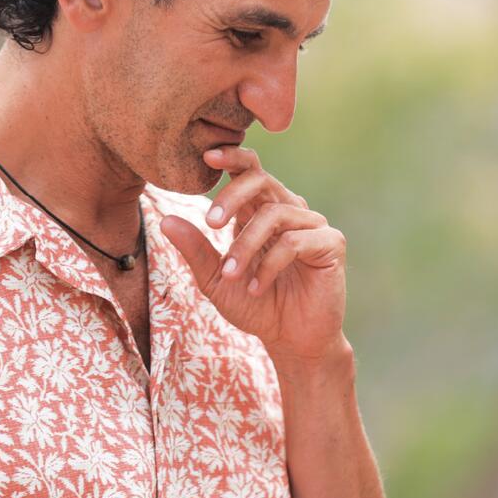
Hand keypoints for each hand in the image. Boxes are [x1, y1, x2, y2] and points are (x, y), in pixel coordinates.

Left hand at [160, 146, 347, 362]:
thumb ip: (196, 249)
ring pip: (274, 214)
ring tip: (230, 274)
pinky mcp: (331, 243)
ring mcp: (313, 225)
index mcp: (262, 211)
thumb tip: (166, 221)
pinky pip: (296, 241)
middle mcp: (289, 210)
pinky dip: (270, 264)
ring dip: (246, 245)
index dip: (232, 158)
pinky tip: (257, 287)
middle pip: (262, 180)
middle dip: (232, 197)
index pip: (250, 171)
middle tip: (210, 222)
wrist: (292, 341)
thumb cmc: (256, 306)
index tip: (206, 156)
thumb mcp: (216, 279)